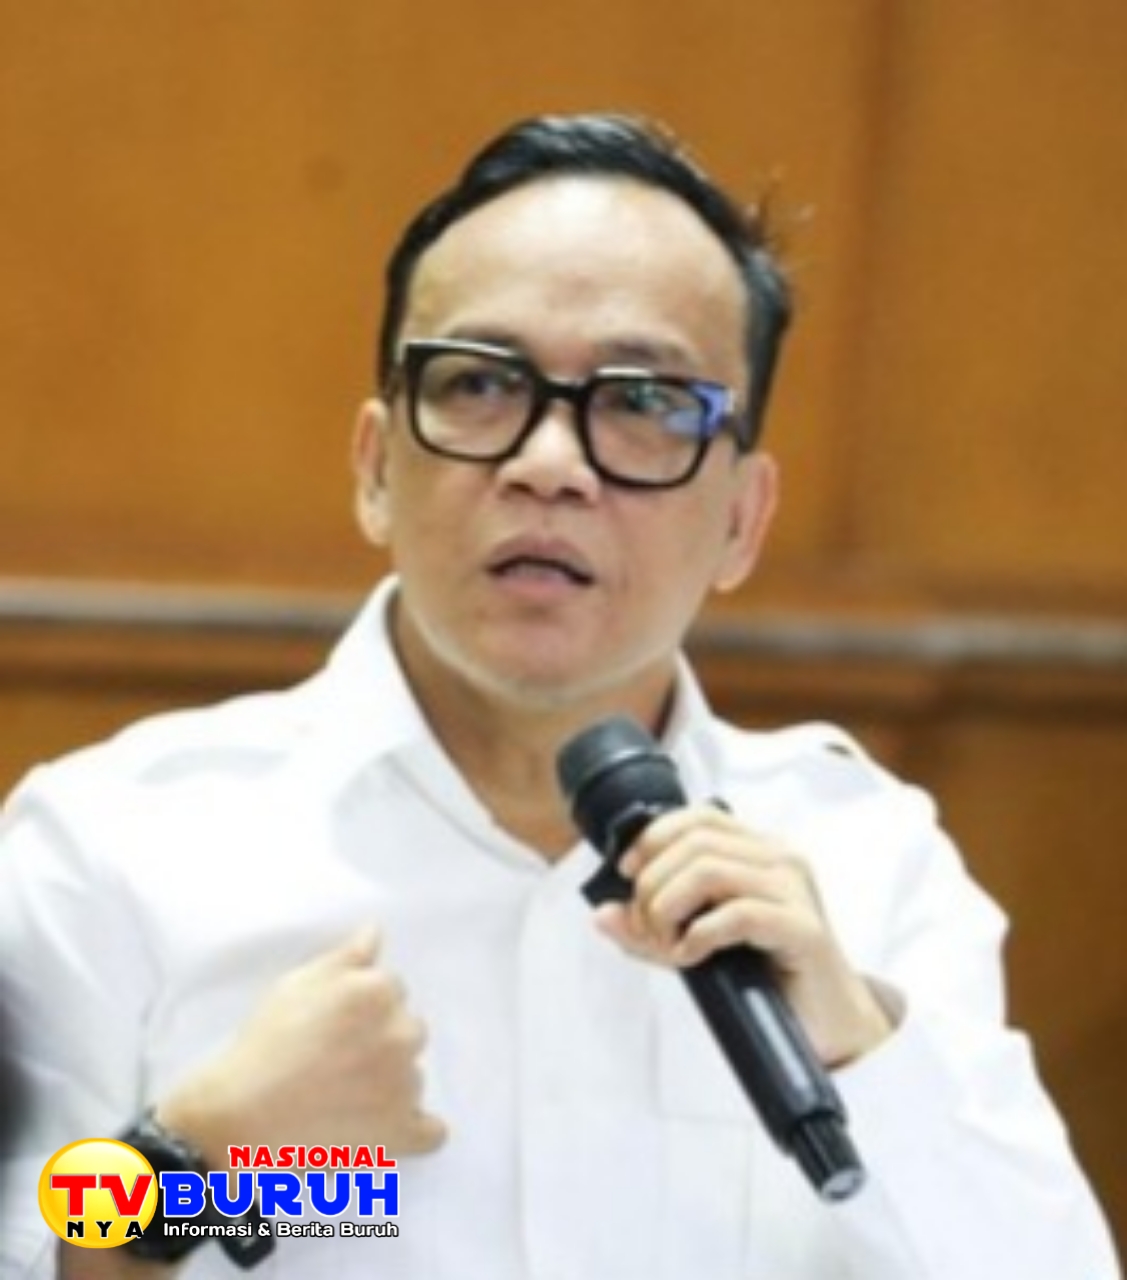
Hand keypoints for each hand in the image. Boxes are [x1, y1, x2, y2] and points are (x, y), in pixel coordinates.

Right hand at [157, 927, 447, 1164]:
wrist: (240, 1116)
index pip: (392, 989)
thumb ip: (346, 957)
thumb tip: (376, 933)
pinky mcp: (401, 1132)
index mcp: (379, 993)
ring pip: (413, 1076)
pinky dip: (415, 1129)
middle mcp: (402, 1035)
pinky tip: (387, 1127)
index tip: (337, 1023)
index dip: (363, 1005)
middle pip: (409, 1029)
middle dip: (382, 1039)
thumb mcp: (298, 984)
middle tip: (340, 1059)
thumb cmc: (266, 1042)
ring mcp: (406, 1087)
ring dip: (391, 1082)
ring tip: (346, 1096)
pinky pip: (432, 1131)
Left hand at [594, 806, 892, 1067]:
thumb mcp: (696, 945)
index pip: (699, 817)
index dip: (654, 837)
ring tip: (669, 944)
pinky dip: (700, 935)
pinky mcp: (804, 929)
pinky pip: (737, 914)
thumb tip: (602, 914)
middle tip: (648, 929)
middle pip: (694, 843)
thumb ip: (650, 929)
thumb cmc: (765, 980)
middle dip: (653, 885)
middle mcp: (780, 860)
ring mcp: (795, 891)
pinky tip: (695, 957)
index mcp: (758, 852)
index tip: (628, 872)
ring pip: (709, 870)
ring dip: (669, 909)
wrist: (827, 1027)